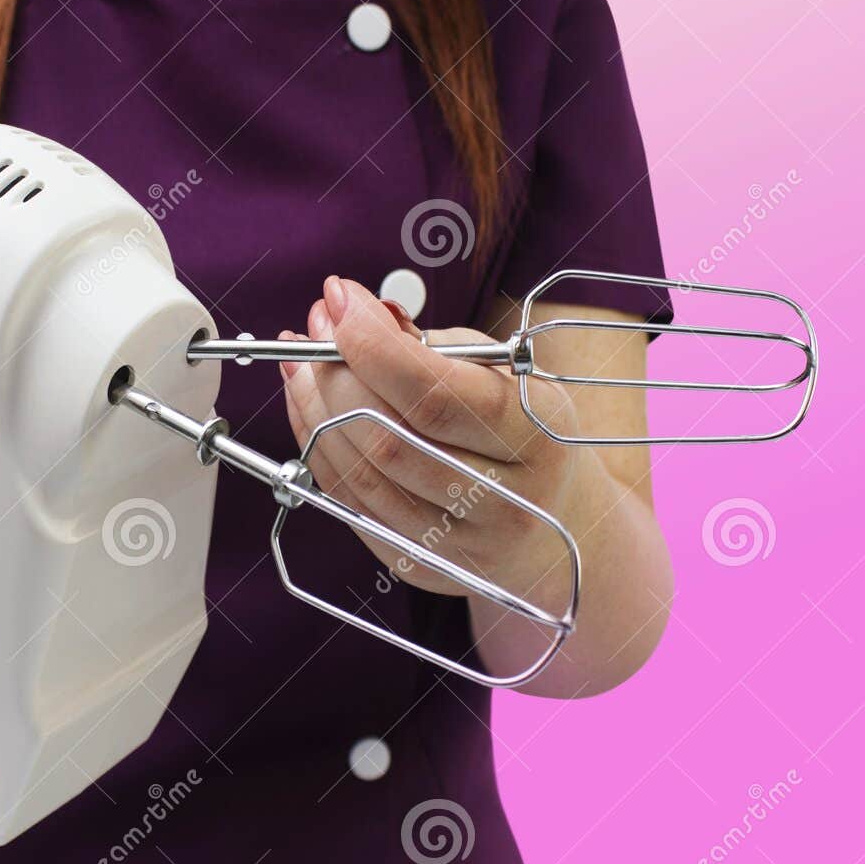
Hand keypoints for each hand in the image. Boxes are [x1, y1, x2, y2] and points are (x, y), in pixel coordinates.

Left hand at [279, 277, 578, 600]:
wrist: (561, 527)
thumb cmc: (525, 432)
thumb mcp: (510, 376)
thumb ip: (435, 347)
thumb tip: (354, 312)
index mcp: (535, 438)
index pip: (434, 394)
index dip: (371, 344)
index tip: (339, 297)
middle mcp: (503, 503)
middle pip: (387, 436)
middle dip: (335, 371)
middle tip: (317, 323)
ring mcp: (457, 546)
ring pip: (359, 472)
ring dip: (315, 406)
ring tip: (303, 359)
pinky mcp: (418, 566)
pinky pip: (348, 501)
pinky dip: (318, 445)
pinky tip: (309, 403)